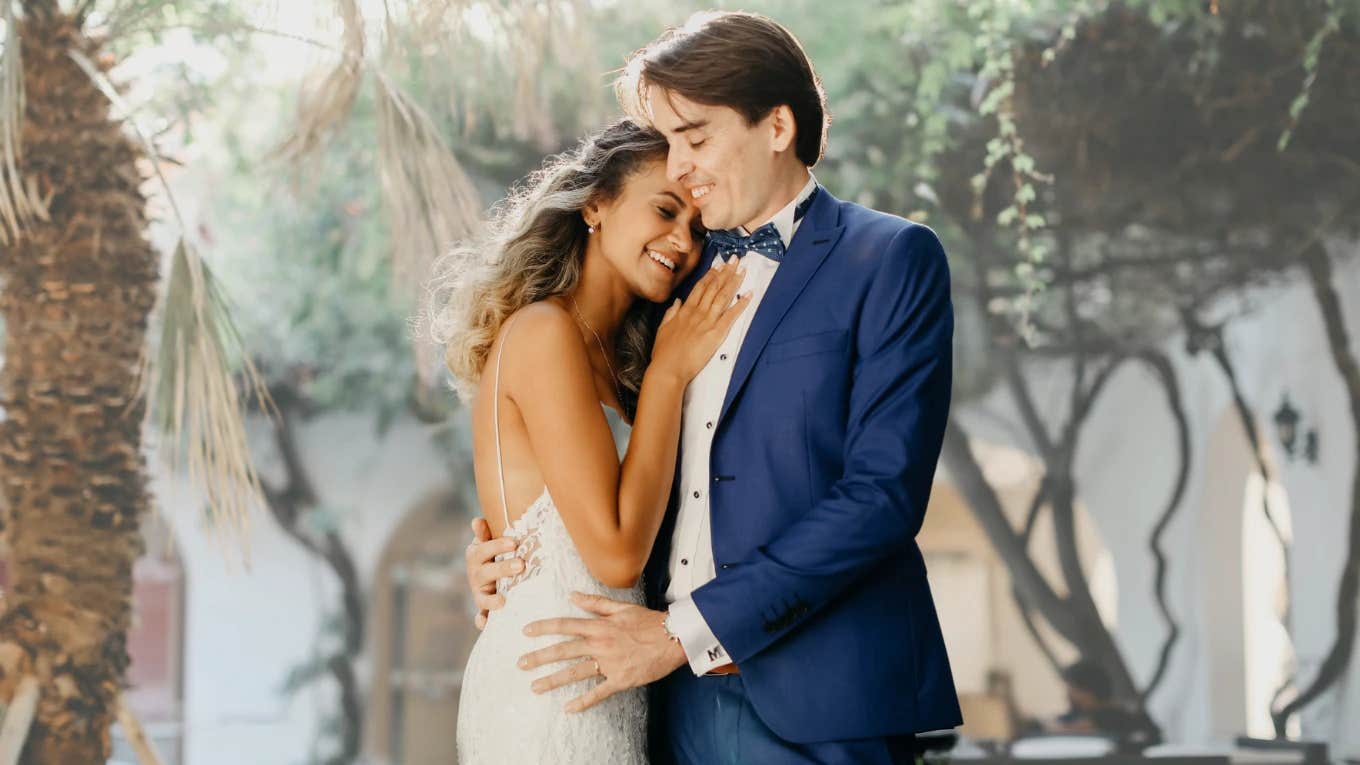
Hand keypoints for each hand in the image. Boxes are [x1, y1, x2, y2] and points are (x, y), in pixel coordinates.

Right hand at [463, 517, 521, 629]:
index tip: (513, 543)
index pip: (482, 550)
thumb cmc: (496, 554)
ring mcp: (479, 593)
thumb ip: (486, 533)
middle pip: (485, 573)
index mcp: (476, 556)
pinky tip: (486, 624)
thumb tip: (477, 521)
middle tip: (521, 565)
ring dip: (492, 600)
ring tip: (504, 600)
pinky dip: (482, 621)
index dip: (496, 546)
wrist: (495, 578)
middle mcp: (475, 575)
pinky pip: (481, 618)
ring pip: (482, 597)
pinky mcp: (484, 610)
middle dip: (502, 569)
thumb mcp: (490, 542)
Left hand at [519, 592, 686, 712]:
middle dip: (540, 657)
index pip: (565, 625)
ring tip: (535, 687)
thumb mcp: (622, 607)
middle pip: (564, 650)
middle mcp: (600, 644)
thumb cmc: (649, 622)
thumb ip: (595, 603)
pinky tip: (568, 709)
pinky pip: (598, 693)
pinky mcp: (621, 679)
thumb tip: (572, 595)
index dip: (544, 627)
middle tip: (521, 664)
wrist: (674, 638)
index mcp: (599, 626)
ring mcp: (609, 663)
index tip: (526, 631)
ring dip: (553, 680)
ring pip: (576, 673)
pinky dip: (583, 702)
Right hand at [650, 257, 750, 381]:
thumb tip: (678, 302)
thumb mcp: (663, 329)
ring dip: (733, 281)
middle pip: (713, 287)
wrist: (668, 368)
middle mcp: (697, 312)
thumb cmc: (664, 352)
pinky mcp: (716, 333)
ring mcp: (707, 322)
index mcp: (685, 311)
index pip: (700, 288)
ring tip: (742, 269)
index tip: (718, 265)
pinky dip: (741, 304)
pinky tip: (749, 294)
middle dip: (725, 272)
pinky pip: (731, 315)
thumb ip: (671, 313)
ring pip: (722, 296)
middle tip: (735, 259)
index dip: (711, 275)